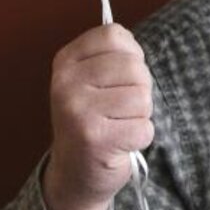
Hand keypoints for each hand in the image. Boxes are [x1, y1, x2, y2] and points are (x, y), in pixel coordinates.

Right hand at [42, 25, 152, 209]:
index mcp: (65, 61)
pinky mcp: (96, 139)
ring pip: (142, 97)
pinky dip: (140, 137)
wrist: (74, 174)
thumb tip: (134, 45)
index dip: (130, 55)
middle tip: (119, 109)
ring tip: (119, 125)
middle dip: (139, 89)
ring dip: (140, 115)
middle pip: (135, 67)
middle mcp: (66, 83)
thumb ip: (110, 56)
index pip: (115, 35)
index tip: (119, 76)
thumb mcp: (89, 80)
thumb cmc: (92, 120)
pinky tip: (119, 143)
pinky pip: (144, 128)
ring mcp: (78, 111)